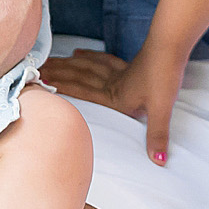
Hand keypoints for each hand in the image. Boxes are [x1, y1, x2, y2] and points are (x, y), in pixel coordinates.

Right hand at [41, 47, 185, 164]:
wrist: (172, 46)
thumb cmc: (165, 76)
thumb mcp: (162, 110)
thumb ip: (157, 136)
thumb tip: (158, 162)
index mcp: (116, 96)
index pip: (82, 92)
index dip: (61, 88)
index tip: (39, 83)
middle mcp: (113, 83)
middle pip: (80, 77)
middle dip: (58, 74)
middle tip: (37, 70)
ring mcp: (120, 72)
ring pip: (88, 67)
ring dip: (68, 65)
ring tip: (51, 61)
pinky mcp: (129, 64)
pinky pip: (103, 60)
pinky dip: (89, 57)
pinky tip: (81, 54)